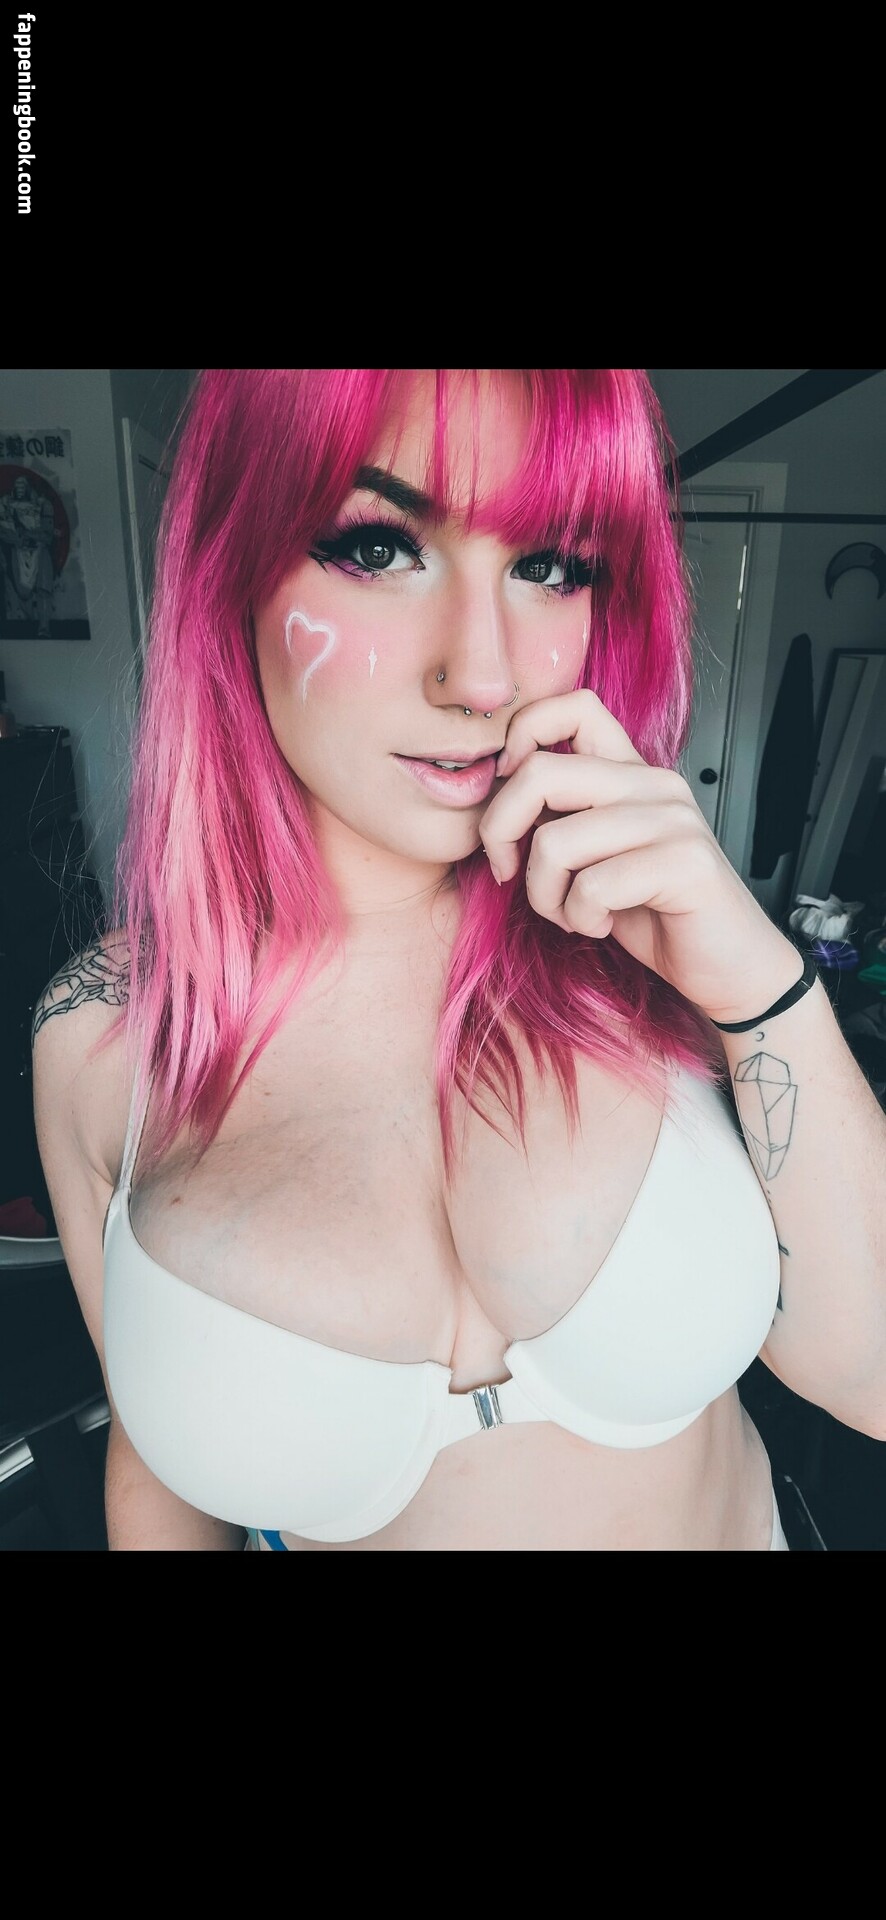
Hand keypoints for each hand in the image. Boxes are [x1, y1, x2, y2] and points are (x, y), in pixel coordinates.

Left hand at [479, 690, 801, 1026]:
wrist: (729, 967)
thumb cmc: (655, 914)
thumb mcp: (594, 856)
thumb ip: (559, 817)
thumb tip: (496, 798)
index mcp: (631, 772)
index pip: (572, 706)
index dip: (521, 738)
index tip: (511, 795)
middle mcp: (653, 784)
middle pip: (539, 773)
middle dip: (500, 831)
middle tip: (509, 872)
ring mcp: (672, 821)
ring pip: (555, 842)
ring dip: (544, 895)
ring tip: (573, 913)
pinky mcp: (685, 864)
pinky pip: (591, 887)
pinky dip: (580, 918)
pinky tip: (602, 925)